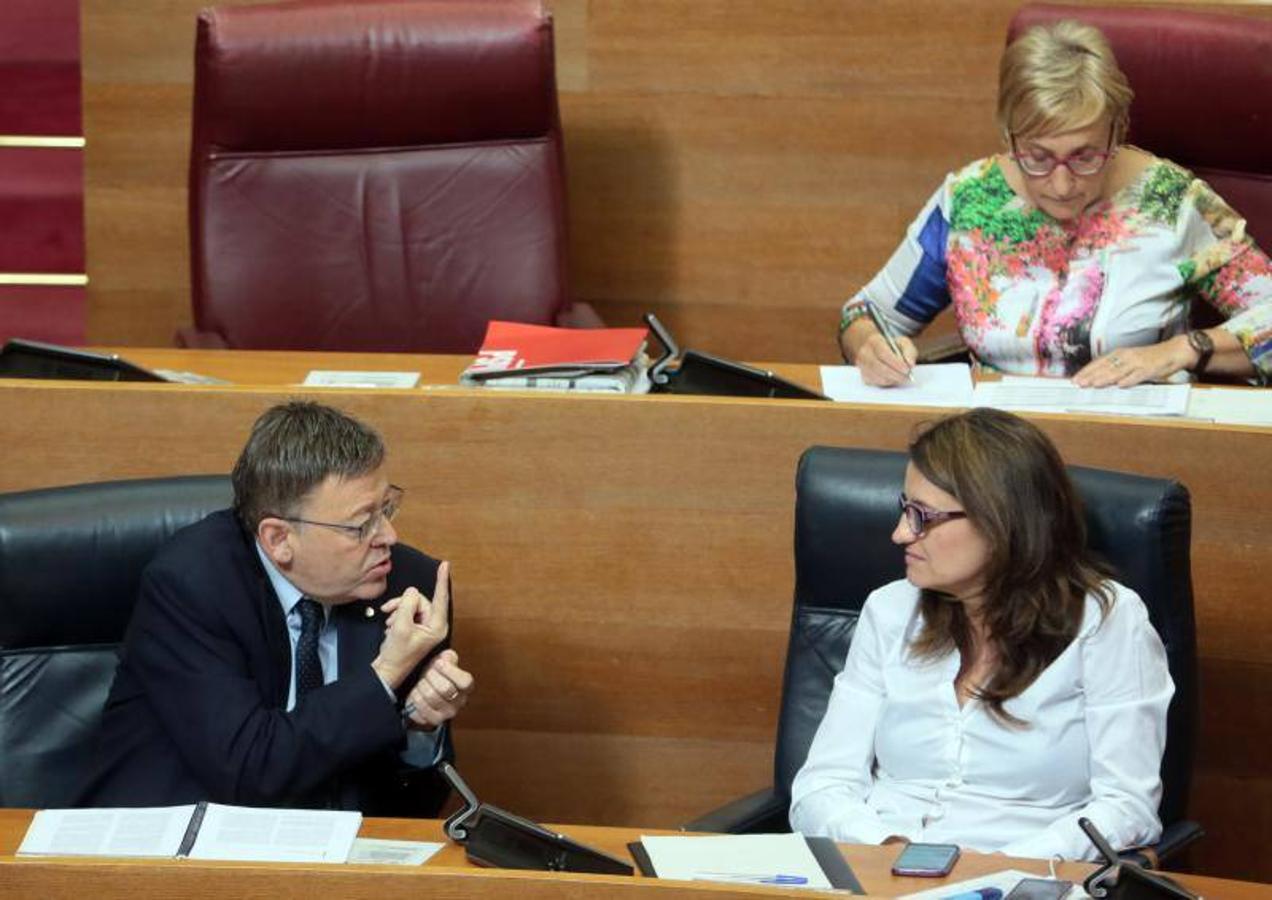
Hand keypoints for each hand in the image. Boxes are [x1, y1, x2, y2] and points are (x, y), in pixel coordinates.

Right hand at [371, 561, 449, 689]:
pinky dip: (397, 616)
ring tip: (390, 624)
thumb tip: (411, 592)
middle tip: (389, 614)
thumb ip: (407, 604)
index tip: (445, 565)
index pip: (440, 598)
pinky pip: (407, 612)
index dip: (441, 580)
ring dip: (398, 611)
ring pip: (412, 605)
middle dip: (403, 605)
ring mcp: (425, 627)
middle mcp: (434, 625)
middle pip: (420, 601)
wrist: (386, 670)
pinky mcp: (416, 627)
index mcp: (437, 626)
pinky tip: (391, 627)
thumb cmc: (396, 654)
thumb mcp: (401, 626)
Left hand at [404, 649, 473, 729]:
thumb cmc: (434, 673)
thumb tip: (446, 658)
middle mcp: (459, 702)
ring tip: (420, 683)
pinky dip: (414, 700)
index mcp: (465, 686)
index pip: (465, 681)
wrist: (424, 686)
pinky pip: (421, 711)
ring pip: (431, 698)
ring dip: (420, 687)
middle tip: (427, 673)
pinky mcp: (433, 721)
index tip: (438, 663)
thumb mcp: (443, 659)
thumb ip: (447, 656)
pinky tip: (416, 694)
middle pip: (445, 688)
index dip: (449, 670)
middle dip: (431, 676)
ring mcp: (447, 713)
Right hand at [857, 332, 917, 386]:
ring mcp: (862, 366)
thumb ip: (909, 351)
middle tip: (907, 377)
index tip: (907, 369)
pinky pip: (876, 383)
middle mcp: (865, 353)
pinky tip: (894, 379)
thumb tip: (910, 364)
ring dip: (892, 379)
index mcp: (874, 341)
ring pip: (877, 376)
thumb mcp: (903, 343)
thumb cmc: (893, 347)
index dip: (895, 363)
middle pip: (878, 366)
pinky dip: (887, 383)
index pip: (882, 353)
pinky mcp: (864, 376)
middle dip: (895, 374)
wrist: (878, 350)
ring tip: (903, 378)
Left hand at [1073, 337, 1192, 387]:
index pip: (1099, 362)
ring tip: (1093, 385)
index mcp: (1120, 354)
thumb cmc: (1150, 358)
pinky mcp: (1150, 369)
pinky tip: (1120, 385)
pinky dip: (1129, 380)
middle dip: (1091, 376)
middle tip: (1078, 384)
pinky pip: (1138, 375)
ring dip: (1105, 378)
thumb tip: (1098, 378)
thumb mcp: (1130, 361)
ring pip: (1118, 371)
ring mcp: (1138, 362)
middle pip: (1105, 367)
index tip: (1074, 379)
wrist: (1174, 351)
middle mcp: (1127, 356)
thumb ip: (1116, 369)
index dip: (1086, 371)